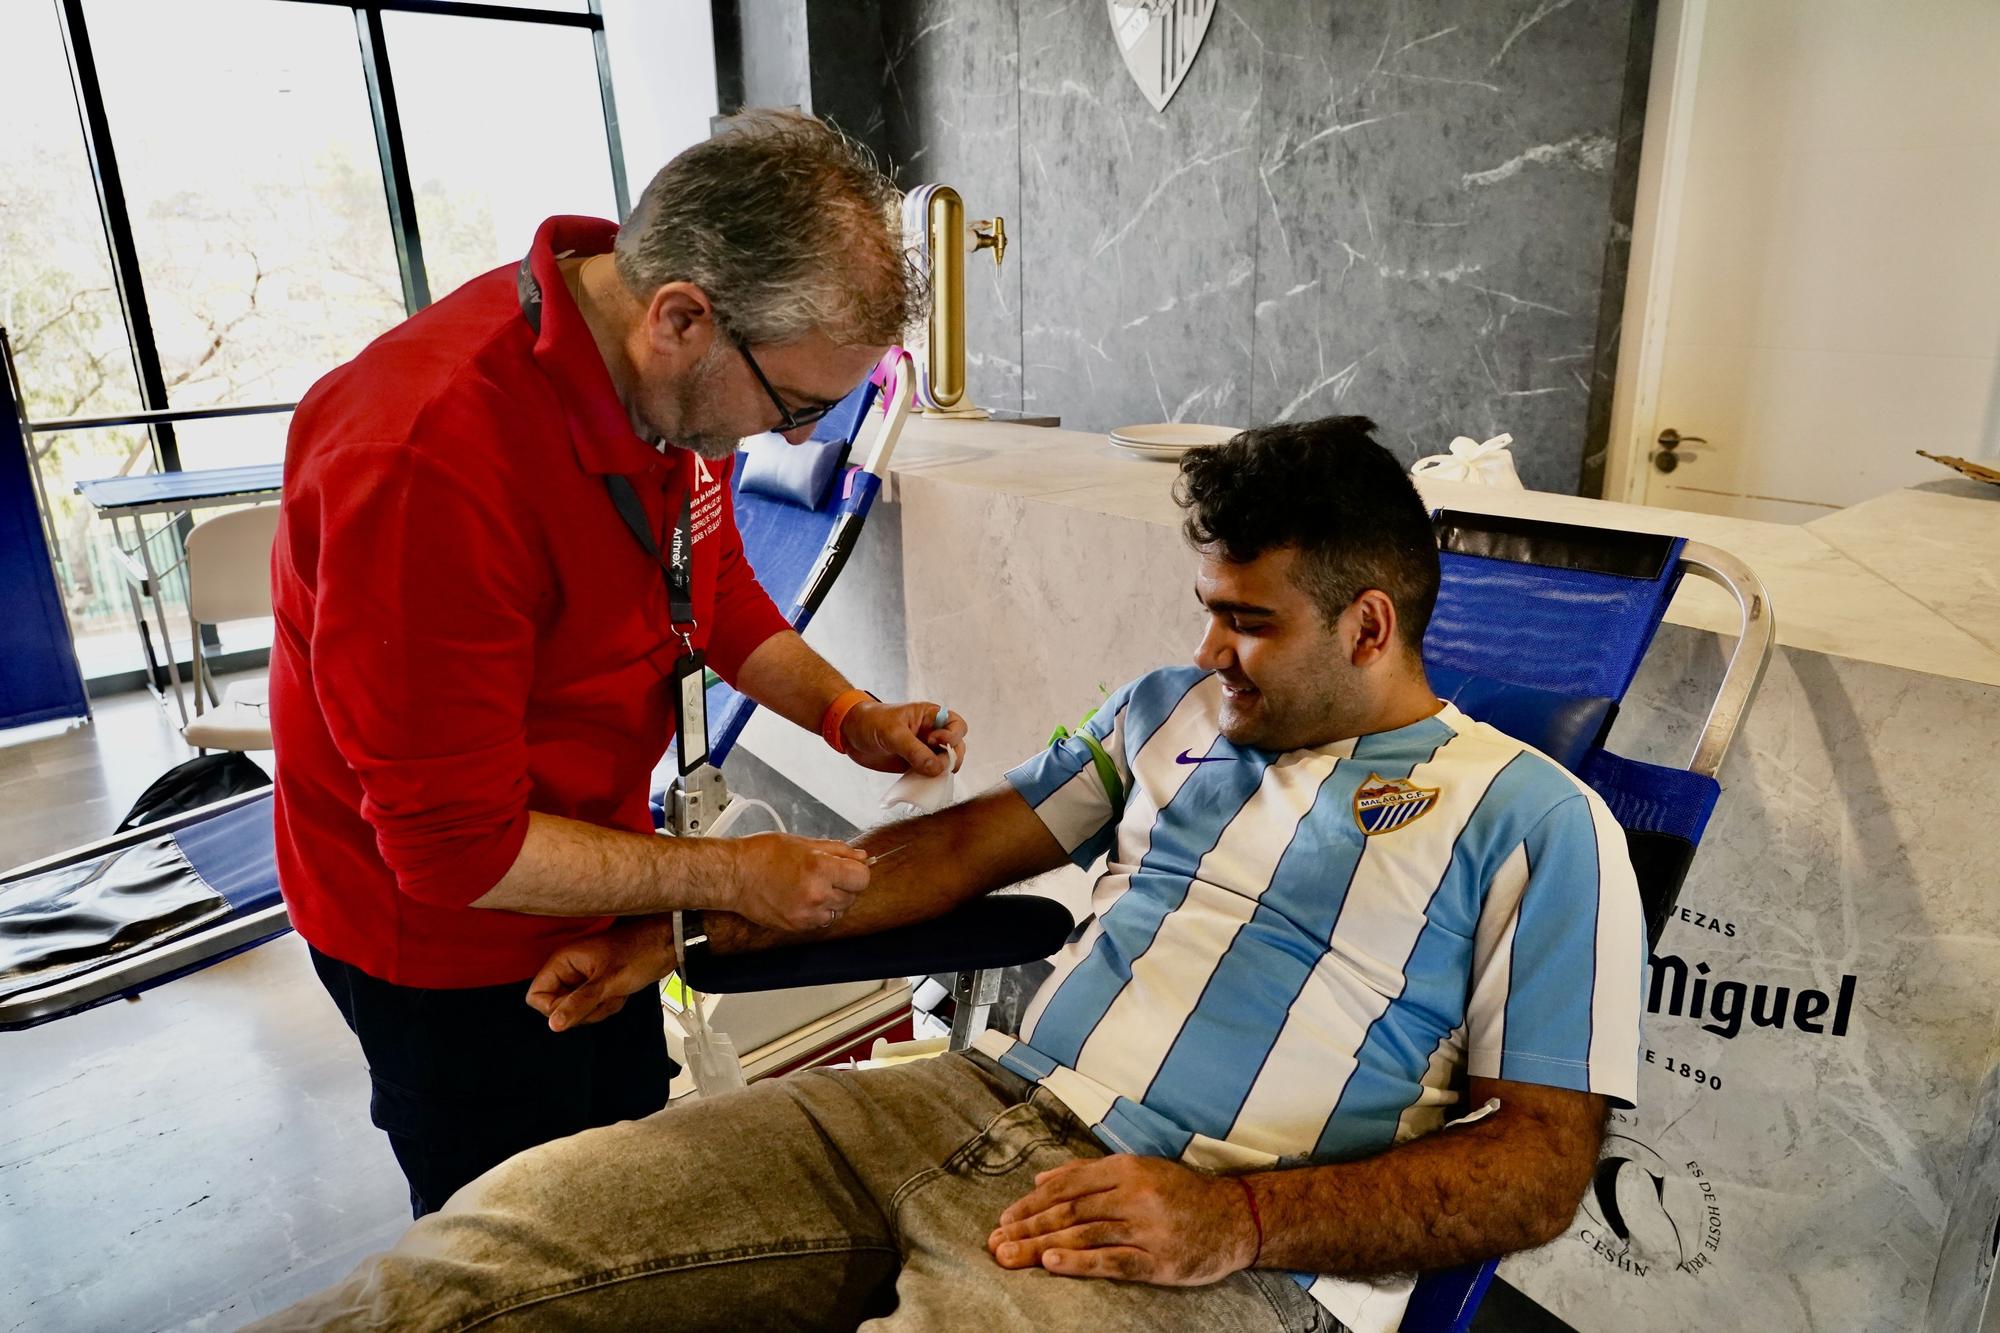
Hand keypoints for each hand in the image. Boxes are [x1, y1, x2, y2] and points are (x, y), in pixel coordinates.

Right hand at [525, 917, 676, 1032]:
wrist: (666, 945)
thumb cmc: (639, 953)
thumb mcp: (608, 982)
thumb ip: (578, 1004)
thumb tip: (553, 1025)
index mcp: (563, 961)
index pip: (536, 996)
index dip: (554, 1008)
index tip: (579, 1004)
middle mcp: (568, 969)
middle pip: (558, 1007)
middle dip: (585, 1009)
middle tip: (606, 995)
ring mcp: (583, 978)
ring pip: (577, 1010)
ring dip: (600, 1007)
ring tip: (617, 991)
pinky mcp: (596, 985)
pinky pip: (593, 1007)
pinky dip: (608, 1005)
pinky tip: (622, 992)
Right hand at [719, 832, 869, 931]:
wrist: (733, 876)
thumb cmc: (762, 854)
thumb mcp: (803, 843)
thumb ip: (837, 850)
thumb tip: (862, 857)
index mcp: (820, 868)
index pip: (862, 878)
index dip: (858, 871)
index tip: (850, 868)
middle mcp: (816, 895)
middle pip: (853, 896)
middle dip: (845, 885)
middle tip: (826, 875)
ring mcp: (807, 914)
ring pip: (839, 911)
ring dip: (833, 901)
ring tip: (812, 887)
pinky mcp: (797, 927)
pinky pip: (821, 922)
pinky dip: (818, 912)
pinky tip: (802, 898)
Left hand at [842, 700, 966, 776]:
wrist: (850, 733)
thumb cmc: (871, 722)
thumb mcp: (893, 733)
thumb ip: (914, 751)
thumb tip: (937, 769)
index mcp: (930, 717)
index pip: (956, 725)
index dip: (952, 736)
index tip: (934, 741)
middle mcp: (931, 734)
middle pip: (956, 747)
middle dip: (951, 758)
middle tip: (937, 766)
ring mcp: (924, 751)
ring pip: (945, 763)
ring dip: (942, 772)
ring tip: (929, 776)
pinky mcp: (915, 765)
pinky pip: (930, 775)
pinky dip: (930, 781)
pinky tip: (923, 784)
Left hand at [987, 1155, 1257, 1285]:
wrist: (1237, 1218)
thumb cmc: (1181, 1193)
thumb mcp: (1139, 1170)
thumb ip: (1088, 1172)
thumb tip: (1040, 1179)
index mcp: (1126, 1169)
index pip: (1067, 1186)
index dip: (1031, 1203)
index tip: (1003, 1219)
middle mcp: (1134, 1195)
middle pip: (1069, 1211)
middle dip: (1027, 1227)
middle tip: (995, 1243)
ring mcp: (1147, 1229)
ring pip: (1084, 1235)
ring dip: (1042, 1246)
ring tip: (1010, 1256)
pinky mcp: (1159, 1261)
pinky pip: (1113, 1261)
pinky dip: (1080, 1262)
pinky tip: (1052, 1263)